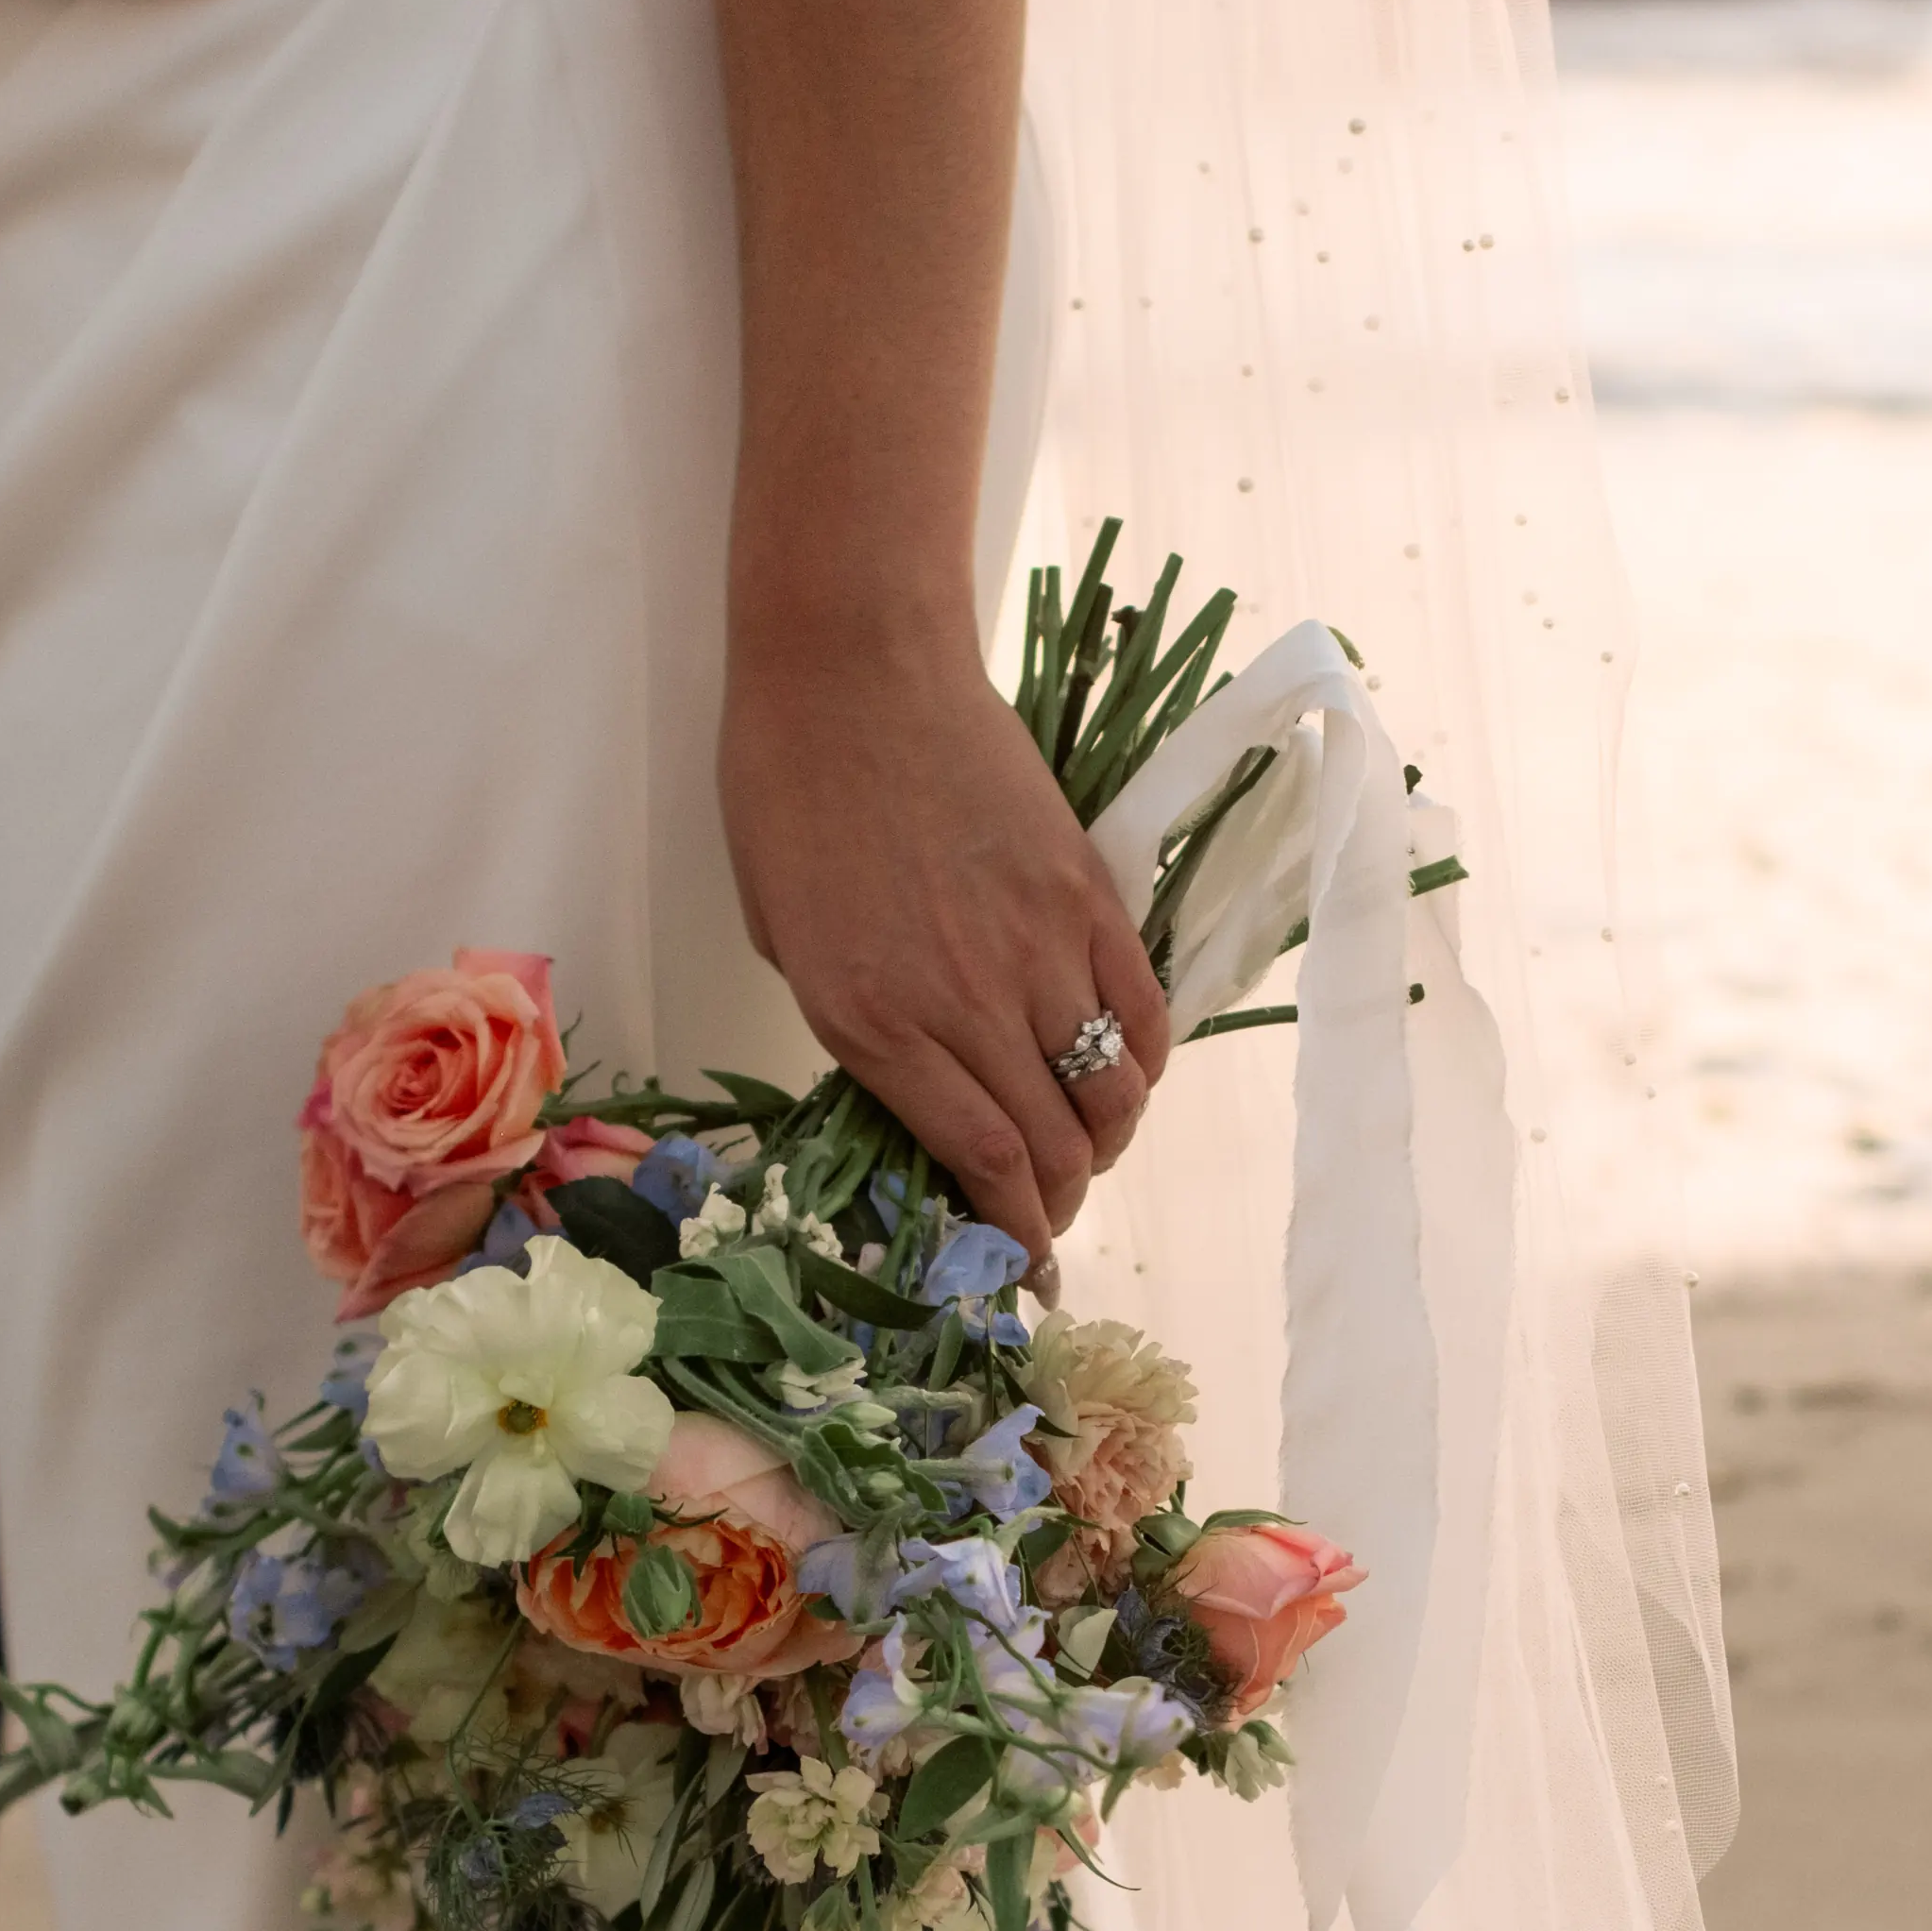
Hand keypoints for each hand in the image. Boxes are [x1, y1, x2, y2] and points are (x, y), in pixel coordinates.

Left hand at [720, 632, 1170, 1280]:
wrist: (850, 665)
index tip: (1025, 1265)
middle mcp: (970, 1002)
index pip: (984, 1162)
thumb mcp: (791, 942)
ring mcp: (1041, 947)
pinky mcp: (1088, 893)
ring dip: (1107, 1141)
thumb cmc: (786, 793)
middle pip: (1056, 1143)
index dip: (1018, 1232)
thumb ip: (861, 1023)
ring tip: (1087, 1148)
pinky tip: (1125, 1077)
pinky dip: (1145, 1063)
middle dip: (1061, 1202)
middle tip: (1051, 1214)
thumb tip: (922, 1083)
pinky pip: (1144, 1010)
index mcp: (879, 1025)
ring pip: (1112, 1090)